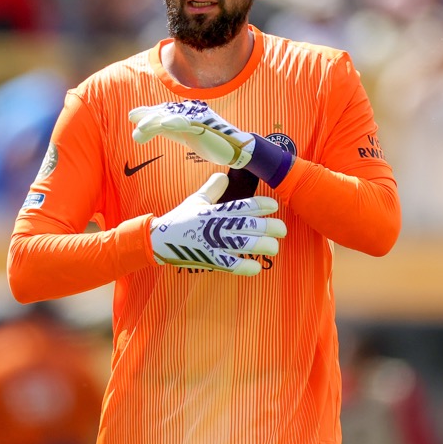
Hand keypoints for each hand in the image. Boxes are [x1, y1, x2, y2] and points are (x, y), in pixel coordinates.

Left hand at [130, 101, 255, 168]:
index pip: (163, 111)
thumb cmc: (210, 142)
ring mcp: (198, 118)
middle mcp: (191, 112)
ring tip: (142, 126)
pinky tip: (164, 124)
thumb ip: (166, 131)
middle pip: (165, 111)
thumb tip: (141, 132)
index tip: (132, 116)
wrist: (236, 149)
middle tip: (132, 119)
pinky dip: (176, 122)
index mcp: (185, 114)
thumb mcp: (184, 136)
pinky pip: (188, 122)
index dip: (148, 112)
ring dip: (156, 120)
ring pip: (173, 116)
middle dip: (148, 115)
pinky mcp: (205, 125)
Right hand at [151, 173, 285, 275]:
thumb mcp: (196, 200)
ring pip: (242, 243)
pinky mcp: (209, 259)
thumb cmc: (180, 218)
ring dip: (261, 245)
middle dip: (268, 227)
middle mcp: (216, 225)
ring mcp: (213, 243)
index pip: (242, 205)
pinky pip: (229, 264)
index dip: (260, 205)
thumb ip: (212, 188)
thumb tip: (225, 175)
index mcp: (215, 210)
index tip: (274, 206)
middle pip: (248, 225)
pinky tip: (256, 268)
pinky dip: (243, 266)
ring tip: (274, 247)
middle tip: (283, 230)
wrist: (159, 239)